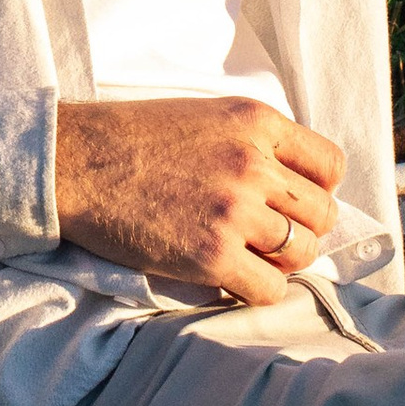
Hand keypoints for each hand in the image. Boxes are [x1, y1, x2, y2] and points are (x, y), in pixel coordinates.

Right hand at [54, 96, 343, 304]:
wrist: (73, 162)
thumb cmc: (130, 137)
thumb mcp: (205, 115)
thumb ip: (253, 141)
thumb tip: (291, 183)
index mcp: (256, 121)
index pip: (330, 164)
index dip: (318, 188)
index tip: (295, 200)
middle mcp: (254, 164)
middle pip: (322, 213)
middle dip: (302, 228)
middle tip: (270, 235)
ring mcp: (234, 211)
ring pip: (302, 253)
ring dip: (283, 262)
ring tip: (252, 257)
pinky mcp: (211, 255)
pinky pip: (269, 289)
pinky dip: (258, 291)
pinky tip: (233, 279)